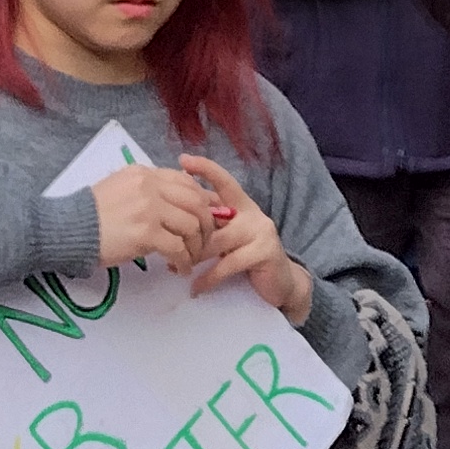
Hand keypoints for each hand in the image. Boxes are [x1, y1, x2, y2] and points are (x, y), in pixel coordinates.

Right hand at [92, 159, 216, 272]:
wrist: (69, 229)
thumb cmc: (91, 214)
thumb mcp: (120, 189)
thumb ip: (146, 191)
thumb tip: (174, 205)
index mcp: (144, 174)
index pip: (186, 183)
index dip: (202, 201)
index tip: (204, 218)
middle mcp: (150, 187)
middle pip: (196, 202)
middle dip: (207, 224)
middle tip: (204, 241)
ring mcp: (149, 208)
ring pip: (191, 225)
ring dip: (196, 246)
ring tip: (191, 259)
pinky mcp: (146, 233)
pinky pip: (178, 247)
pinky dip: (184, 261)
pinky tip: (180, 269)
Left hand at [185, 158, 314, 319]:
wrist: (281, 284)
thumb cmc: (248, 259)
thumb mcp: (229, 237)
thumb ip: (211, 226)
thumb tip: (175, 220)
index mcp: (242, 204)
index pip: (223, 180)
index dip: (205, 168)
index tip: (183, 160)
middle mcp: (253, 213)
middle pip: (211, 217)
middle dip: (187, 234)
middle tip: (168, 247)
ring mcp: (260, 231)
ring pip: (216, 241)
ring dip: (193, 257)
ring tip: (177, 268)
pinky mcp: (264, 252)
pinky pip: (227, 264)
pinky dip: (208, 278)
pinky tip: (196, 288)